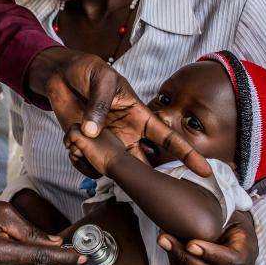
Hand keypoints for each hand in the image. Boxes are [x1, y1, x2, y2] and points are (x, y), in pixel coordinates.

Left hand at [27, 47, 209, 176]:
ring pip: (116, 169)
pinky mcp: (85, 145)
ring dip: (105, 168)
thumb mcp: (101, 80)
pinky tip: (72, 146)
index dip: (186, 153)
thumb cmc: (88, 71)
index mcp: (138, 116)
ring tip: (91, 155)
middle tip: (153, 193)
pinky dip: (80, 161)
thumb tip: (93, 133)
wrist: (60, 74)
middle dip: (149, 179)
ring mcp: (106, 142)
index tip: (204, 171)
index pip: (167, 137)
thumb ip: (100, 105)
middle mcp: (126, 133)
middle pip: (144, 162)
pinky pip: (88, 164)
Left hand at [158, 211, 257, 264]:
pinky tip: (170, 252)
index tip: (190, 243)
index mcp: (248, 252)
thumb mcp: (226, 213)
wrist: (231, 231)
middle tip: (166, 239)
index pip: (232, 261)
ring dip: (176, 262)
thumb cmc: (227, 218)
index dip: (210, 254)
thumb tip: (187, 221)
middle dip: (185, 257)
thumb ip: (212, 219)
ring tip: (165, 242)